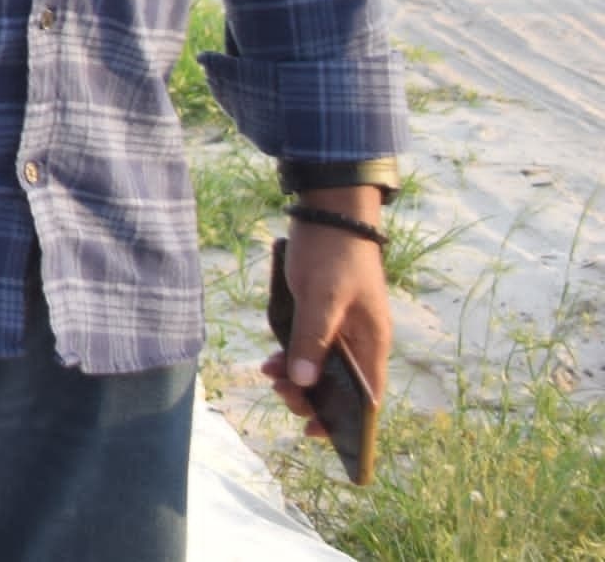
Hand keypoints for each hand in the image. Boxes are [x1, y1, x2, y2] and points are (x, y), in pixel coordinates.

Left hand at [274, 212, 392, 431]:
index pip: (368, 398)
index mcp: (373, 342)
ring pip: (321, 369)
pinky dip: (290, 357)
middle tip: (281, 392)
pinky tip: (269, 360)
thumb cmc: (332, 254)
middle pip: (341, 388)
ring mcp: (342, 329)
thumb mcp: (321, 298)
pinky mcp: (322, 316)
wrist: (328, 211)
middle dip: (311, 398)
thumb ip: (312, 340)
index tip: (316, 431)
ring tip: (269, 375)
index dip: (347, 422)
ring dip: (297, 378)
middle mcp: (361, 341)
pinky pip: (308, 348)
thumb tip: (305, 382)